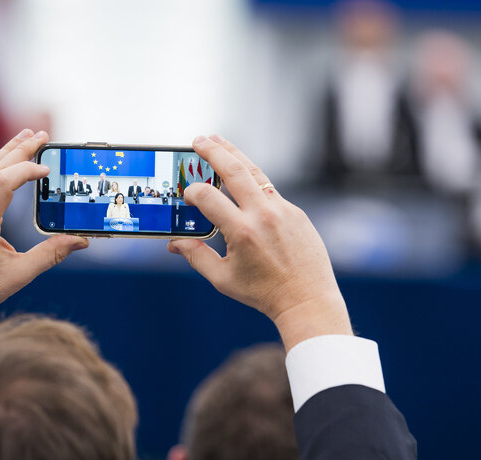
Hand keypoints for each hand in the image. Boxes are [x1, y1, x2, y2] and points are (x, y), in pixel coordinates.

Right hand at [168, 135, 351, 350]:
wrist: (307, 299)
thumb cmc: (263, 293)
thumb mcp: (223, 278)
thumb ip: (196, 256)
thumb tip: (174, 243)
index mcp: (242, 232)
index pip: (207, 197)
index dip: (192, 192)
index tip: (186, 194)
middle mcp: (263, 215)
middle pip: (234, 170)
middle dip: (213, 151)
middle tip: (198, 140)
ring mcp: (283, 211)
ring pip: (256, 173)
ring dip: (235, 155)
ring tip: (218, 142)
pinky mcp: (296, 213)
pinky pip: (271, 193)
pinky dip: (254, 184)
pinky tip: (243, 182)